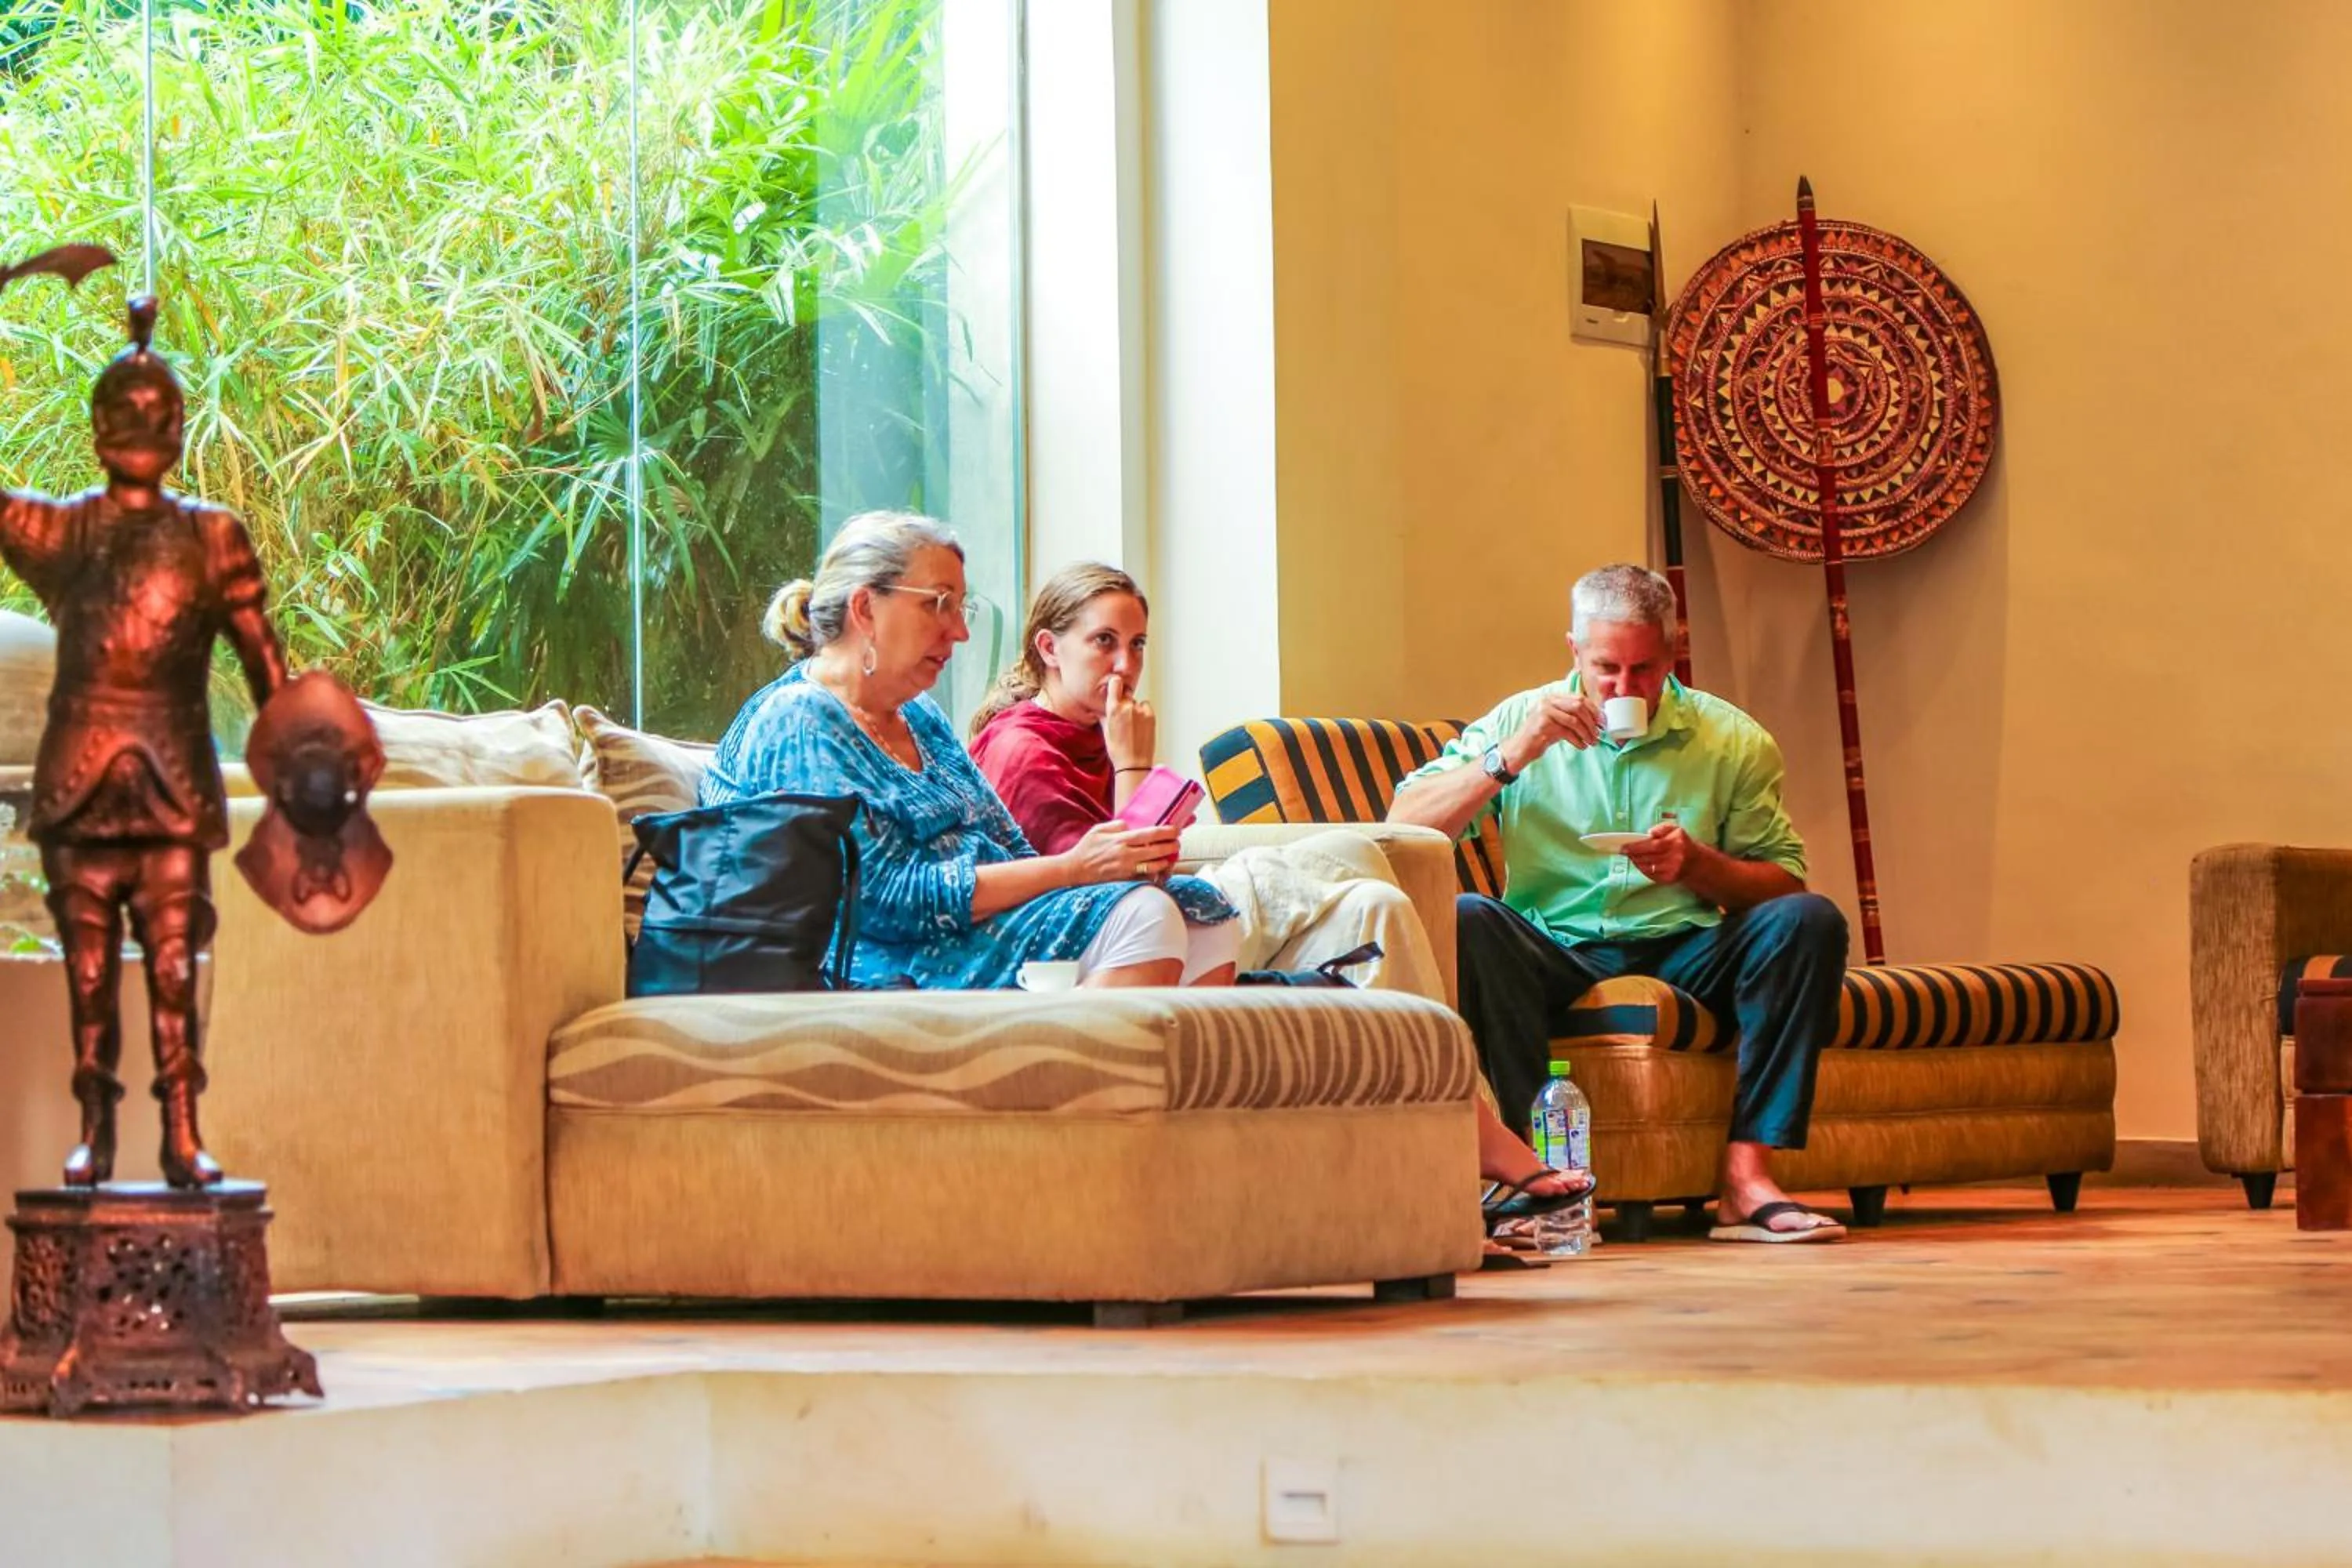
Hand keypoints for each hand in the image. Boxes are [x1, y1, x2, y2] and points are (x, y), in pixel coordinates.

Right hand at [1062, 820, 1180, 884]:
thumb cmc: (1086, 849)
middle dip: (1170, 846)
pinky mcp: (1125, 880)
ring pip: (1153, 865)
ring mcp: (1126, 869)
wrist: (1074, 870)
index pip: (1148, 834)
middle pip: (1155, 850)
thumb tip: (1130, 826)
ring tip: (1171, 856)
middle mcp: (1125, 854)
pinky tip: (1160, 869)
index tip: (1176, 829)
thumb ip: (1116, 825)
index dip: (1165, 832)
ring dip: (1165, 860)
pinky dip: (1154, 873)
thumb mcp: (1098, 830)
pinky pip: (1145, 877)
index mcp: (1120, 840)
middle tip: (1177, 842)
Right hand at [1102, 674, 1155, 770]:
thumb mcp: (1106, 731)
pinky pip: (1146, 707)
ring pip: (1137, 703)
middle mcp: (1127, 707)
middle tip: (1125, 718)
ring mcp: (1140, 711)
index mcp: (1113, 709)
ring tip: (1133, 726)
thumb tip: (1102, 707)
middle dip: (1125, 703)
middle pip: (1126, 696)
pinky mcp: (1151, 715)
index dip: (1116, 684)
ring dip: (1135, 710)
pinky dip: (1144, 713)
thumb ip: (1105, 715)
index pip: (1115, 683)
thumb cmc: (1118, 750)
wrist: (1133, 764)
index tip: (1116, 685)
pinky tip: (1140, 726)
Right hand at [1506, 685, 1600, 770]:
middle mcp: (1547, 701)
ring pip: (1574, 720)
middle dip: (1592, 720)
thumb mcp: (1556, 721)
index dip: (1593, 709)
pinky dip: (1578, 740)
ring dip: (1587, 733)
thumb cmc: (1540, 736)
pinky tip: (1581, 746)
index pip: (1578, 697)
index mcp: (1552, 697)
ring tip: (1592, 742)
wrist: (1520, 749)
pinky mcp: (1543, 725)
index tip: (1601, 721)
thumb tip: (1596, 719)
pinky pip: (1567, 732)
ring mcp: (1544, 712)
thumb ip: (1571, 716)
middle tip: (1598, 732)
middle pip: (1578, 705)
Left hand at [1622, 820, 1696, 883]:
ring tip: (1632, 855)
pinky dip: (1642, 868)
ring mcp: (1672, 871)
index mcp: (1676, 843)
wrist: (1695, 862)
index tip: (1624, 847)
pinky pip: (1650, 874)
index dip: (1636, 847)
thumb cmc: (1681, 843)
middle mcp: (1675, 858)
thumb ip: (1662, 828)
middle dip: (1633, 854)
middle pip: (1648, 857)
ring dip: (1636, 861)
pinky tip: (1640, 862)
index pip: (1653, 845)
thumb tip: (1650, 833)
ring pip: (1647, 867)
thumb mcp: (1675, 829)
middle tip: (1624, 850)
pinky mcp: (1669, 880)